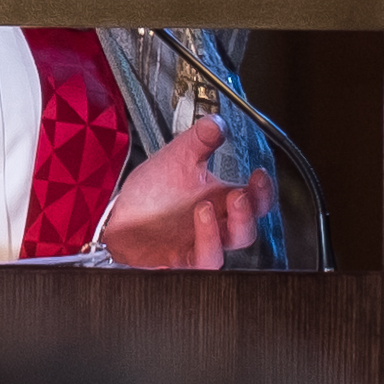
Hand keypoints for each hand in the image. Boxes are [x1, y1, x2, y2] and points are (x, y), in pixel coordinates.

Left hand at [100, 118, 269, 268]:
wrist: (119, 213)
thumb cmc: (152, 192)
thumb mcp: (177, 157)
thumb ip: (199, 140)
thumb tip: (217, 123)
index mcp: (220, 199)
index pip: (256, 200)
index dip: (264, 190)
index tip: (259, 173)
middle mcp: (215, 224)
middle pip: (249, 227)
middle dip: (251, 210)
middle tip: (242, 194)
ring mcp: (200, 242)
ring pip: (230, 245)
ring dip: (229, 226)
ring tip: (207, 205)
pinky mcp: (181, 257)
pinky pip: (204, 259)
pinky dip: (207, 243)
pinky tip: (199, 219)